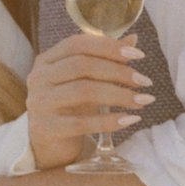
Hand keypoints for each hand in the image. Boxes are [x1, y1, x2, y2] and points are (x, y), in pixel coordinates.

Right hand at [25, 33, 151, 170]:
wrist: (46, 145)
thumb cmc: (67, 108)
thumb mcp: (85, 82)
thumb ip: (105, 60)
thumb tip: (133, 40)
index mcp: (47, 60)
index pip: (78, 44)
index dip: (109, 47)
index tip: (138, 56)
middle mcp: (39, 78)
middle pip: (82, 65)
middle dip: (118, 72)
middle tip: (144, 82)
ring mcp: (40, 103)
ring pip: (83, 91)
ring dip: (119, 94)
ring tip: (142, 101)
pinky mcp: (46, 129)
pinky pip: (82, 123)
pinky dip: (109, 121)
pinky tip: (130, 120)